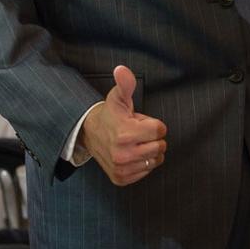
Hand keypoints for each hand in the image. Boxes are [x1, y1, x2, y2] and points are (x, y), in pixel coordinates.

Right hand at [81, 65, 167, 185]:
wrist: (89, 134)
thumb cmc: (110, 115)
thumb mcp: (118, 97)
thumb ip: (125, 83)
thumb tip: (122, 69)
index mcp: (125, 133)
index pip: (160, 130)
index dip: (153, 124)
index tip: (140, 122)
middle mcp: (123, 154)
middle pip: (160, 146)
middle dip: (152, 138)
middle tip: (137, 133)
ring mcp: (122, 168)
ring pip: (155, 160)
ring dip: (149, 151)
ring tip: (134, 143)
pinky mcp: (121, 178)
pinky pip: (146, 172)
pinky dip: (142, 164)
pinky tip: (132, 154)